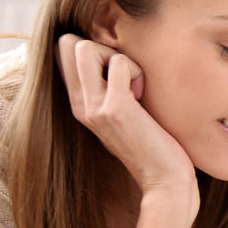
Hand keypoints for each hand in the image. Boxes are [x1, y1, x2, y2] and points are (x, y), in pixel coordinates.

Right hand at [55, 34, 197, 214]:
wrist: (165, 182)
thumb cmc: (153, 147)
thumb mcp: (123, 115)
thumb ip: (112, 90)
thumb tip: (117, 60)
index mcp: (79, 104)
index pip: (62, 53)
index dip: (93, 51)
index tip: (118, 77)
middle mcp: (80, 104)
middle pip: (67, 44)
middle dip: (101, 48)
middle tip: (125, 78)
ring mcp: (94, 106)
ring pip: (85, 47)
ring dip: (117, 58)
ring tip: (134, 87)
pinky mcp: (115, 108)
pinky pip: (119, 62)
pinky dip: (137, 70)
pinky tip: (144, 98)